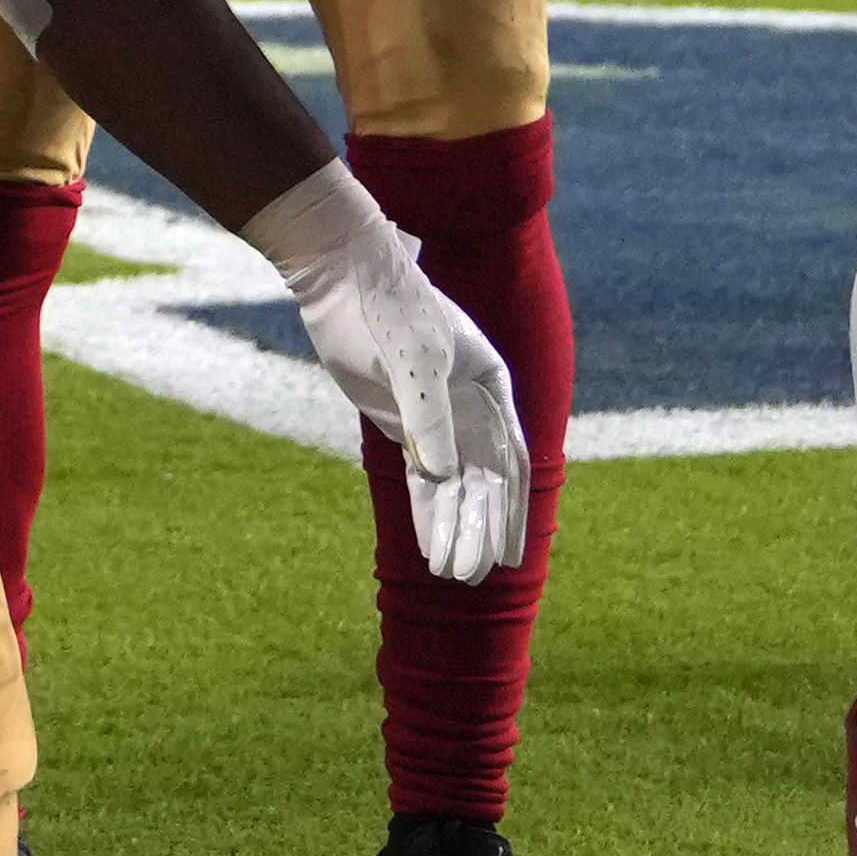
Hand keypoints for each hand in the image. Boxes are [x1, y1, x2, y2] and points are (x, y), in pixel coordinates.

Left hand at [245, 166, 530, 583]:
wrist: (343, 279)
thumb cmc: (390, 308)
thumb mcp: (415, 360)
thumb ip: (430, 417)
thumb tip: (447, 475)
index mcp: (491, 388)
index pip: (511, 463)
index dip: (513, 512)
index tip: (511, 555)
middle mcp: (471, 409)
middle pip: (482, 483)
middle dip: (478, 529)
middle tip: (470, 576)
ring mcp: (436, 419)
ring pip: (452, 486)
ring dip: (453, 527)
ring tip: (451, 573)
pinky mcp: (402, 425)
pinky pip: (421, 478)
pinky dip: (426, 511)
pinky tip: (428, 546)